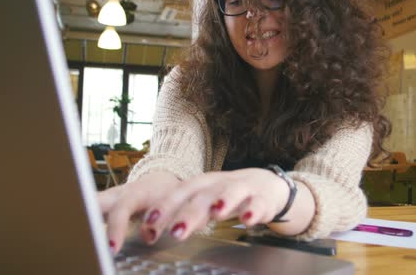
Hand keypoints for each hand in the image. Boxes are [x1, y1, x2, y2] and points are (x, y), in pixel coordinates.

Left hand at [100, 168, 288, 253]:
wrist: (266, 185)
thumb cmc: (228, 196)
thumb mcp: (203, 203)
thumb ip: (181, 215)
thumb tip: (151, 231)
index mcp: (202, 184)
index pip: (180, 192)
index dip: (165, 205)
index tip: (149, 222)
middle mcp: (220, 184)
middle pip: (203, 195)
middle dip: (189, 212)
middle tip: (175, 231)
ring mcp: (243, 189)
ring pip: (231, 193)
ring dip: (223, 201)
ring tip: (215, 214)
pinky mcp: (263, 199)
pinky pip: (258, 203)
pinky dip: (253, 210)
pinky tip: (248, 220)